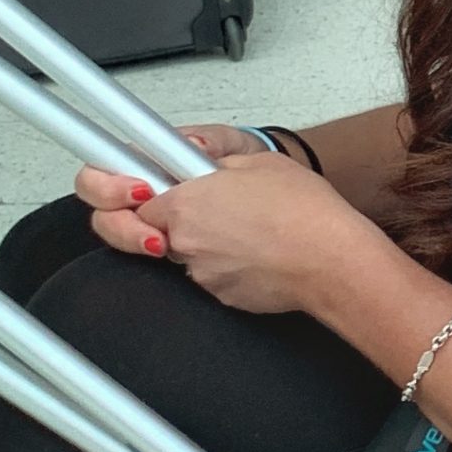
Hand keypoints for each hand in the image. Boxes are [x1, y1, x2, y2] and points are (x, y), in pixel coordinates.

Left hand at [73, 150, 357, 314]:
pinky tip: (254, 246)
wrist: (334, 262)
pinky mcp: (220, 295)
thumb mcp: (255, 160)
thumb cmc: (304, 212)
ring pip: (178, 251)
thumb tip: (189, 157)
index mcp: (181, 202)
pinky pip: (208, 272)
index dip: (121, 184)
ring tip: (240, 221)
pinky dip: (223, 259)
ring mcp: (199, 273)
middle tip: (171, 201)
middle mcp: (181, 241)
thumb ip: (208, 158)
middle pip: (136, 230)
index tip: (117, 178)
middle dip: (143, 218)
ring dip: (196, 236)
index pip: (124, 193)